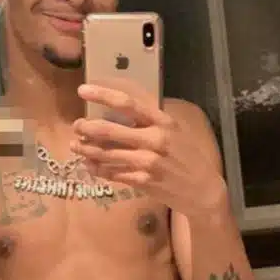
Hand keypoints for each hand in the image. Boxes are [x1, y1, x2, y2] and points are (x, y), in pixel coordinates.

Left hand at [72, 84, 228, 219]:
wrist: (203, 190)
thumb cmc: (187, 157)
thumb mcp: (175, 131)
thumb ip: (150, 120)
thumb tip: (121, 107)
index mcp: (162, 122)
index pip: (127, 103)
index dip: (102, 95)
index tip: (83, 90)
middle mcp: (154, 140)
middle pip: (109, 130)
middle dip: (87, 127)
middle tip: (77, 126)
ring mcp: (147, 163)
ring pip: (106, 154)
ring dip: (86, 150)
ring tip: (75, 146)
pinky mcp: (142, 182)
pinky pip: (112, 174)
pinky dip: (97, 169)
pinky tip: (88, 165)